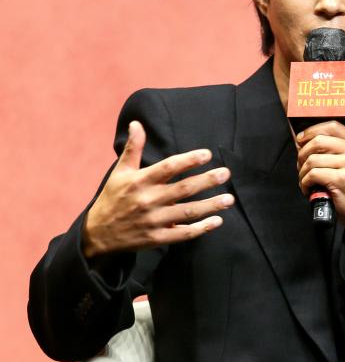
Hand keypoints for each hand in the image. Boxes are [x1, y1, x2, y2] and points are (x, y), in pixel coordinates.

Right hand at [82, 120, 233, 256]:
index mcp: (140, 181)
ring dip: (211, 205)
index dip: (189, 160)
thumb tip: (137, 123)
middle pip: (183, 189)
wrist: (97, 233)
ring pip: (188, 211)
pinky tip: (217, 221)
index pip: (169, 167)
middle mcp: (148, 200)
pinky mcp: (156, 238)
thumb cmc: (113, 198)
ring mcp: (153, 221)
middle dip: (207, 180)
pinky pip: (183, 233)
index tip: (207, 154)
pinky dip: (201, 228)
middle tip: (226, 173)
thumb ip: (133, 148)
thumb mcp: (120, 171)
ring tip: (229, 199)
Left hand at [296, 121, 344, 251]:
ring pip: (312, 159)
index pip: (332, 126)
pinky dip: (305, 182)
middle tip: (301, 165)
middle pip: (319, 141)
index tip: (301, 139)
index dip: (312, 130)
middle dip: (303, 153)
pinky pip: (313, 174)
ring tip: (305, 180)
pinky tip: (308, 188)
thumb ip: (334, 149)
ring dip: (302, 172)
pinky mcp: (342, 179)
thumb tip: (304, 140)